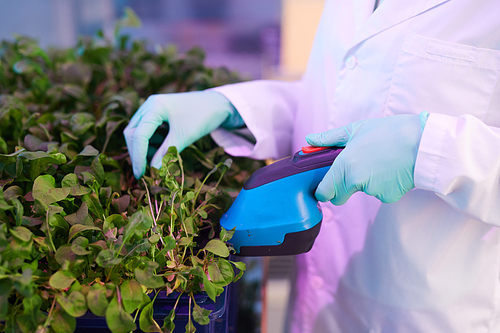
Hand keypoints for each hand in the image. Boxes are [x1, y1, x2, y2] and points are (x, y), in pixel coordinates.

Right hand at [124, 90, 240, 178]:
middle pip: (133, 133)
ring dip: (145, 149)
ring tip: (161, 159)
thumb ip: (166, 153)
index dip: (138, 157)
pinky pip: (147, 131)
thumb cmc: (203, 117)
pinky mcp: (157, 114)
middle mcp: (149, 106)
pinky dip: (152, 144)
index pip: (138, 135)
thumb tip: (152, 171)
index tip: (140, 175)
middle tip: (146, 171)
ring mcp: (152, 109)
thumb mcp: (184, 136)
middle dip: (138, 153)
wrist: (217, 104)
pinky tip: (164, 149)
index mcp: (154, 107)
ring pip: (138, 133)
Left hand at [305, 113, 427, 204]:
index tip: (325, 186)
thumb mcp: (356, 129)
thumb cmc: (389, 132)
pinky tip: (392, 169)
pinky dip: (383, 185)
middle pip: (339, 197)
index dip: (323, 190)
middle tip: (354, 171)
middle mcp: (356, 181)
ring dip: (366, 182)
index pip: (324, 192)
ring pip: (361, 192)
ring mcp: (372, 191)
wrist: (423, 143)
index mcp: (344, 165)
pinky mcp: (388, 196)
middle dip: (342, 189)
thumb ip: (330, 138)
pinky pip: (380, 193)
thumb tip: (310, 141)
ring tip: (380, 161)